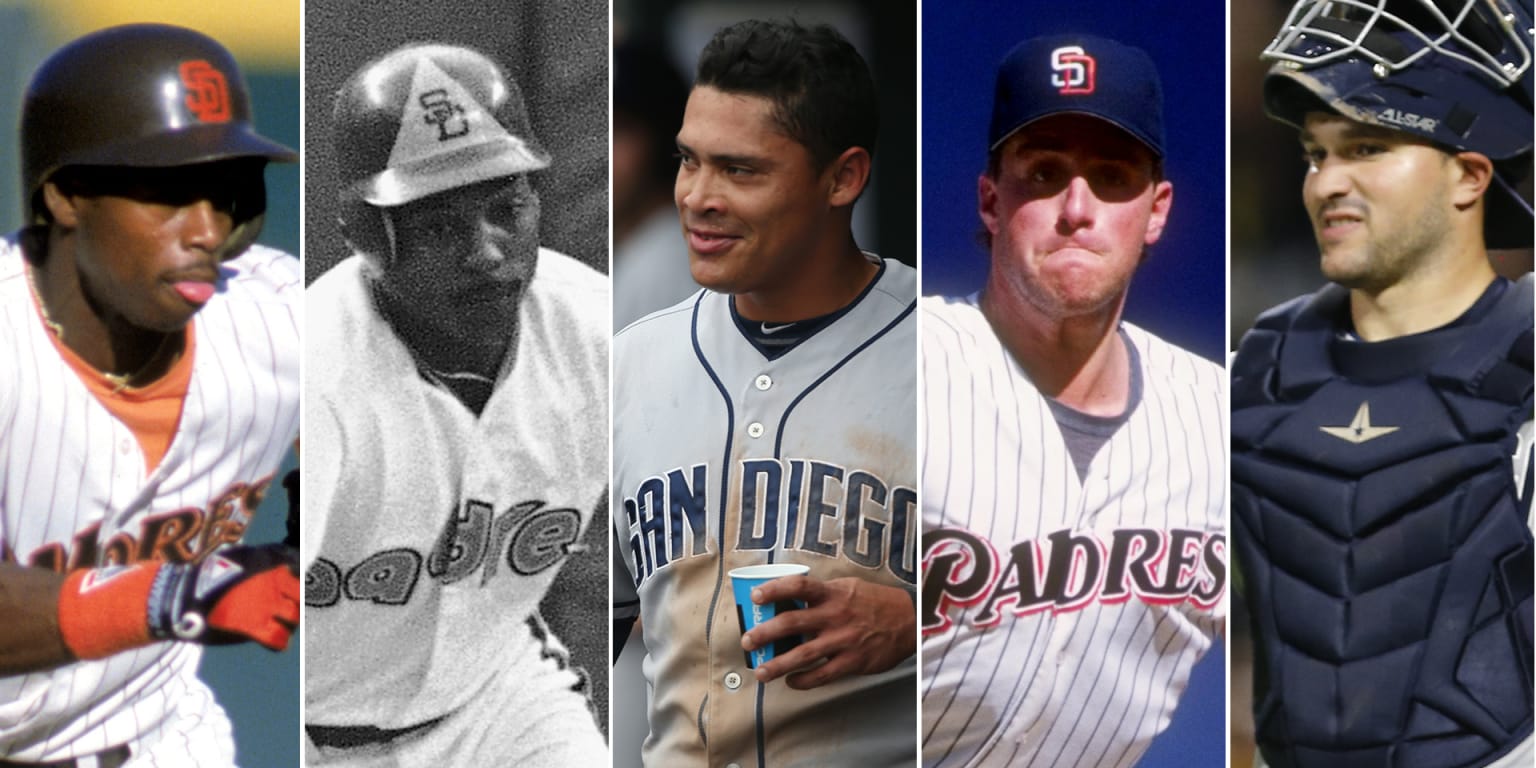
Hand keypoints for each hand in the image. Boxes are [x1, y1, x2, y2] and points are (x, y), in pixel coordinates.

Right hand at [150, 543, 300, 650]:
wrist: (179, 597)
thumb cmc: (206, 577)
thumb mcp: (236, 556)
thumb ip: (260, 558)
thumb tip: (280, 560)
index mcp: (266, 559)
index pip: (297, 562)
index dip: (299, 571)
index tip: (293, 578)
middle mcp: (270, 581)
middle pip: (302, 591)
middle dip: (299, 597)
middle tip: (289, 604)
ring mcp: (264, 605)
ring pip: (296, 616)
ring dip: (290, 621)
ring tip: (280, 622)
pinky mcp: (253, 628)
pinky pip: (280, 639)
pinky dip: (279, 641)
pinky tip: (273, 639)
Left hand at [740, 575, 913, 688]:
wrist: (908, 621)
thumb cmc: (872, 602)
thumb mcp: (847, 587)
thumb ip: (821, 594)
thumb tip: (788, 599)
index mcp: (832, 593)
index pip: (799, 586)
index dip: (775, 589)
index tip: (755, 596)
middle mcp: (834, 615)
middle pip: (792, 622)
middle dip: (765, 633)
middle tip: (747, 641)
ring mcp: (842, 640)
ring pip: (803, 654)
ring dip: (777, 664)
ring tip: (760, 672)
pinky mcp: (852, 661)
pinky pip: (821, 675)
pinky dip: (803, 680)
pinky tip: (791, 681)